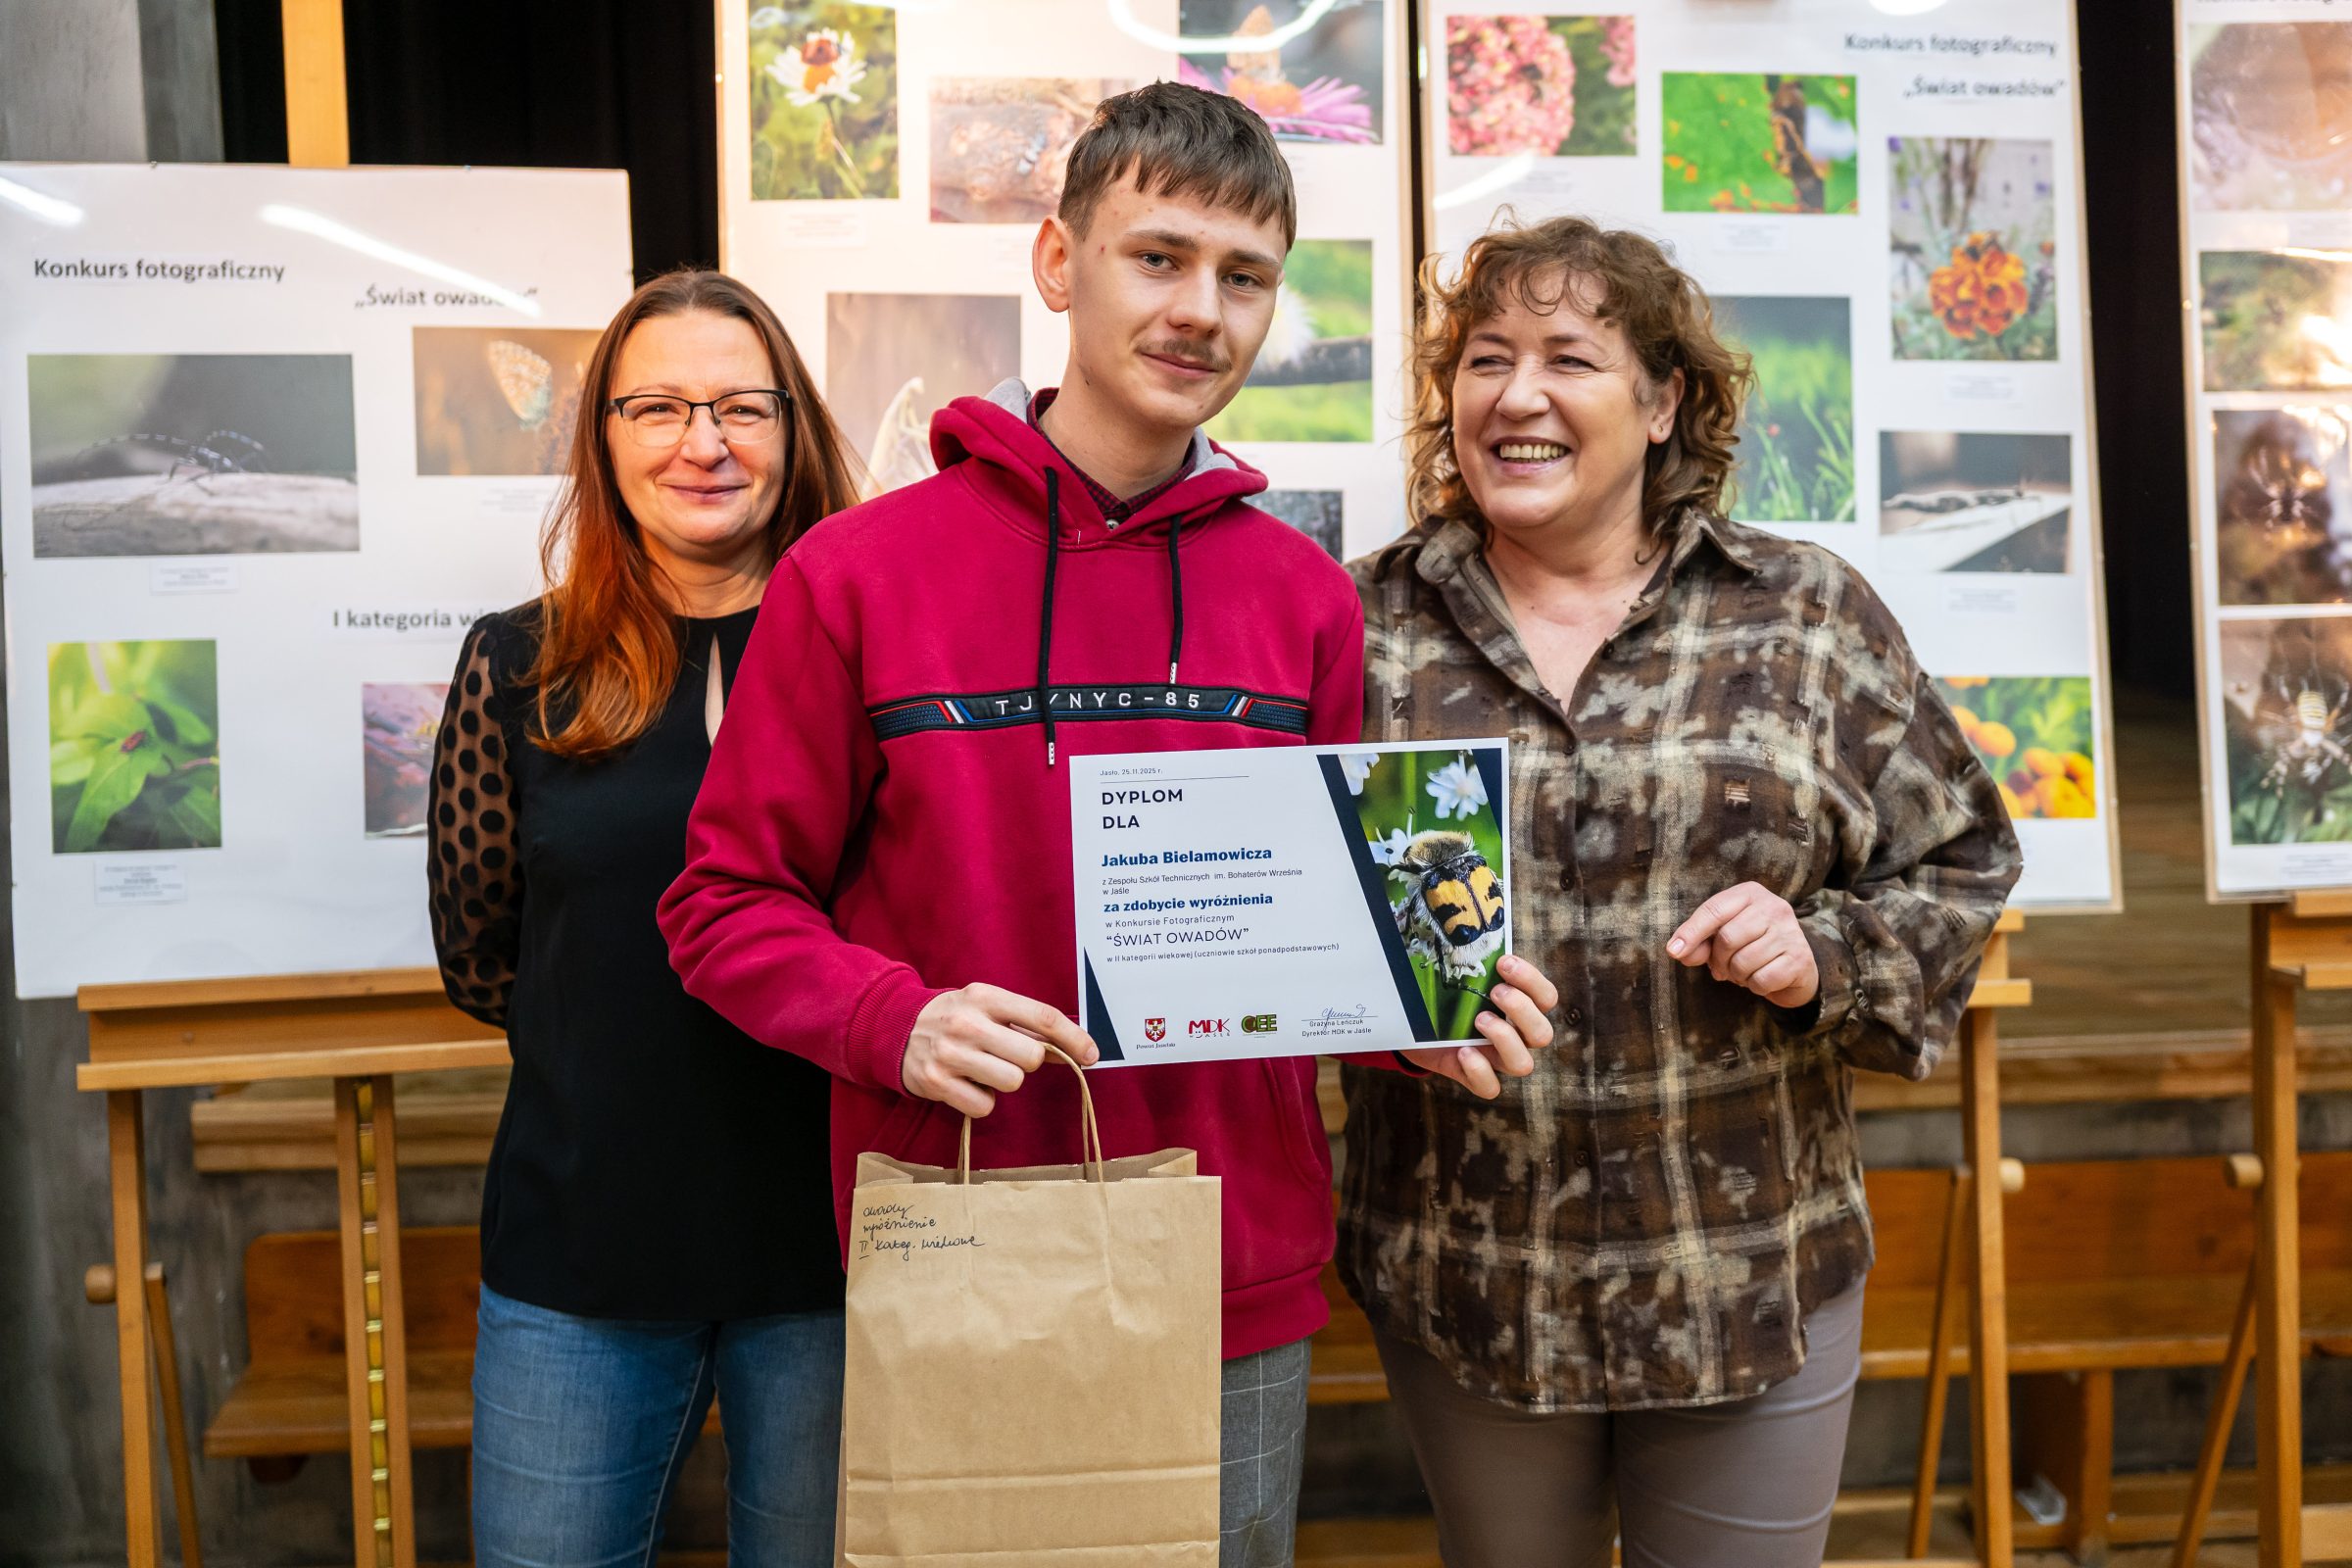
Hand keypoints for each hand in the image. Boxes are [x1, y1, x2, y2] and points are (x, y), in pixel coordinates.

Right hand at [901, 984, 1099, 1117]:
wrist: (895, 1028)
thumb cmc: (956, 1018)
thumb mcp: (987, 1007)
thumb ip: (1026, 1024)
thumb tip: (1073, 1049)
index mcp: (986, 997)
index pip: (1042, 1017)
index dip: (1074, 1038)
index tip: (1092, 1055)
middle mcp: (968, 1022)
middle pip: (1032, 1057)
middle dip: (1028, 1062)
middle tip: (1007, 1056)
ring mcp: (950, 1053)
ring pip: (1012, 1082)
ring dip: (1005, 1081)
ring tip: (984, 1069)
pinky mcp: (936, 1083)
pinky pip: (985, 1106)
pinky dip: (981, 1100)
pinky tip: (966, 1083)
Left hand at [1402, 954, 1559, 1097]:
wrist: (1419, 1027)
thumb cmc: (1449, 996)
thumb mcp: (1460, 976)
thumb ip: (1470, 956)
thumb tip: (1460, 920)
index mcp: (1520, 1007)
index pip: (1546, 997)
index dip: (1532, 981)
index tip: (1504, 962)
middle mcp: (1516, 1036)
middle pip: (1542, 1034)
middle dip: (1521, 1010)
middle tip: (1495, 992)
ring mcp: (1496, 1059)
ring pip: (1522, 1064)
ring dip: (1504, 1038)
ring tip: (1479, 1020)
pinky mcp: (1473, 1076)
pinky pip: (1490, 1088)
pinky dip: (1480, 1071)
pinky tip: (1464, 1051)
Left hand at [1667, 882, 1817, 1007]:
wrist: (1795, 967)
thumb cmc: (1751, 946)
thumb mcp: (1722, 938)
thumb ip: (1699, 943)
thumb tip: (1679, 951)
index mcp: (1750, 893)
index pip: (1714, 910)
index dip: (1691, 932)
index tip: (1673, 951)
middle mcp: (1774, 907)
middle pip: (1727, 937)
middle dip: (1718, 960)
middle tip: (1722, 969)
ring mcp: (1790, 932)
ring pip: (1744, 961)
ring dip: (1736, 975)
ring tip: (1743, 972)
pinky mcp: (1800, 958)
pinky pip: (1762, 979)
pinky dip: (1755, 986)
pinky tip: (1761, 980)